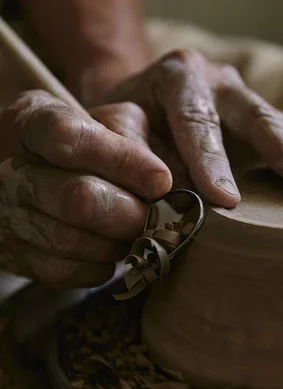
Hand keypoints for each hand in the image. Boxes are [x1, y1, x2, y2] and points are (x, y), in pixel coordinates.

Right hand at [0, 91, 170, 285]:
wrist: (38, 167)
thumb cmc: (86, 139)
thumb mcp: (107, 117)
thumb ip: (132, 137)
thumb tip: (159, 182)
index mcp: (31, 119)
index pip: (69, 138)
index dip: (122, 161)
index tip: (161, 181)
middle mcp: (8, 168)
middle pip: (76, 199)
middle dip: (129, 213)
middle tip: (153, 217)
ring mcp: (6, 213)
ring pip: (70, 241)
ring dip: (116, 242)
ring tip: (133, 232)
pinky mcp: (12, 253)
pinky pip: (62, 271)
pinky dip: (98, 267)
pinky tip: (110, 249)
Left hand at [107, 50, 282, 207]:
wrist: (136, 102)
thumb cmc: (121, 120)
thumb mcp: (109, 127)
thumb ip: (128, 150)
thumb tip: (162, 187)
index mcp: (179, 75)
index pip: (197, 121)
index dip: (211, 162)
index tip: (226, 202)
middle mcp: (221, 81)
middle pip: (260, 119)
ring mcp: (246, 98)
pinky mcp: (262, 116)